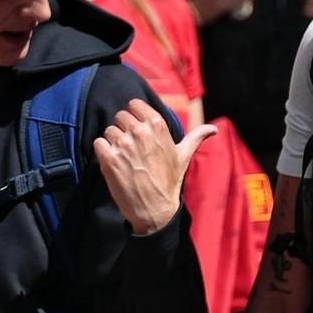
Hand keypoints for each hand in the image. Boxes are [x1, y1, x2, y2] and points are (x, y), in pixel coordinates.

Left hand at [93, 99, 216, 234]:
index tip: (135, 126)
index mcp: (158, 126)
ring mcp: (123, 145)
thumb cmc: (169, 180)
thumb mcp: (183, 156)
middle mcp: (140, 132)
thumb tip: (214, 129)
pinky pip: (98, 143)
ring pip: (109, 130)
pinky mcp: (109, 158)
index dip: (133, 114)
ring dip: (113, 141)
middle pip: (120, 116)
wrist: (155, 208)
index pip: (134, 104)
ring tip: (124, 156)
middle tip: (130, 145)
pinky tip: (114, 162)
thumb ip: (196, 137)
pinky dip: (103, 151)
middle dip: (123, 128)